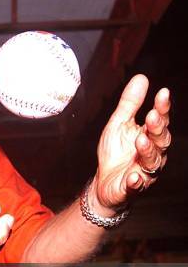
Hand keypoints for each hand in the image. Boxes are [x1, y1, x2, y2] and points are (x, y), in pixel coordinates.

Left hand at [92, 75, 170, 210]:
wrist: (104, 184)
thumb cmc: (115, 153)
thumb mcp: (118, 124)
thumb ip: (130, 104)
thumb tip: (142, 77)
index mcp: (150, 137)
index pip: (160, 121)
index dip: (163, 108)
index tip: (162, 93)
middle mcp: (152, 154)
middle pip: (160, 141)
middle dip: (157, 129)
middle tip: (152, 116)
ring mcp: (143, 172)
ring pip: (152, 162)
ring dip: (147, 151)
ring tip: (140, 140)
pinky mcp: (131, 188)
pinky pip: (136, 186)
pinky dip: (135, 182)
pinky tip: (133, 177)